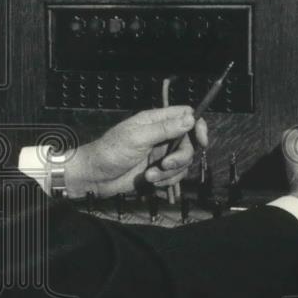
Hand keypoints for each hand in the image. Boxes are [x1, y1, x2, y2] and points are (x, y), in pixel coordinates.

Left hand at [64, 106, 208, 197]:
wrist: (96, 177)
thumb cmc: (110, 152)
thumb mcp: (137, 138)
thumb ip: (164, 129)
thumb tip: (191, 118)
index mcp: (154, 121)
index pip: (185, 115)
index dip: (197, 126)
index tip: (201, 140)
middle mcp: (160, 136)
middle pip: (188, 142)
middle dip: (180, 156)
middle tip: (165, 165)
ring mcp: (160, 154)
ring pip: (183, 162)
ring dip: (170, 172)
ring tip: (150, 176)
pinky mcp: (158, 171)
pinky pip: (175, 175)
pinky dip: (167, 181)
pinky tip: (151, 182)